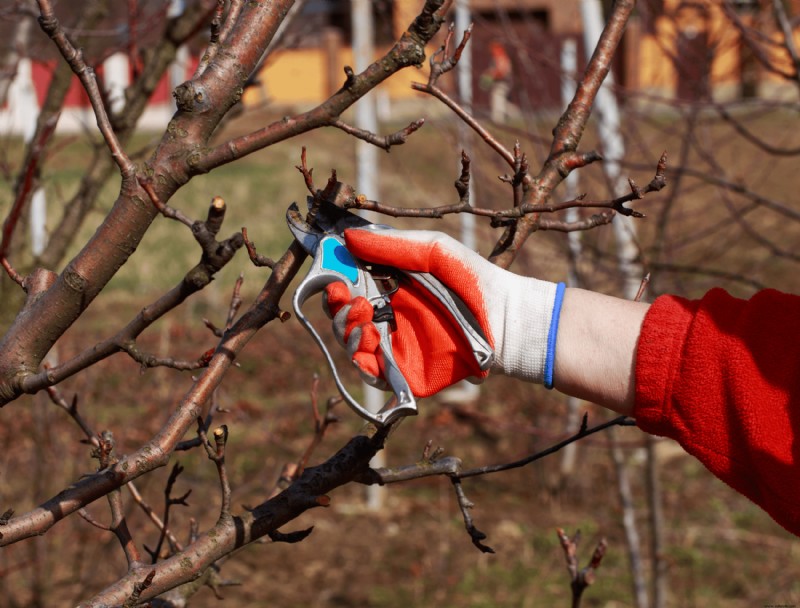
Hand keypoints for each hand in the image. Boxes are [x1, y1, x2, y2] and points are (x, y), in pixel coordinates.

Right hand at [322, 228, 564, 397]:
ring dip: (344, 329)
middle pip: (343, 315)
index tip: (330, 272)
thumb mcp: (434, 252)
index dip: (334, 280)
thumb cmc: (473, 281)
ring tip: (360, 316)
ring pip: (350, 343)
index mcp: (390, 287)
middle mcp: (387, 316)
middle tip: (342, 295)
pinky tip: (366, 338)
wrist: (506, 319)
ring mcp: (394, 345)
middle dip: (336, 306)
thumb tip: (349, 237)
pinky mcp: (402, 371)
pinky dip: (359, 357)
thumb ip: (393, 245)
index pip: (349, 285)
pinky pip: (369, 370)